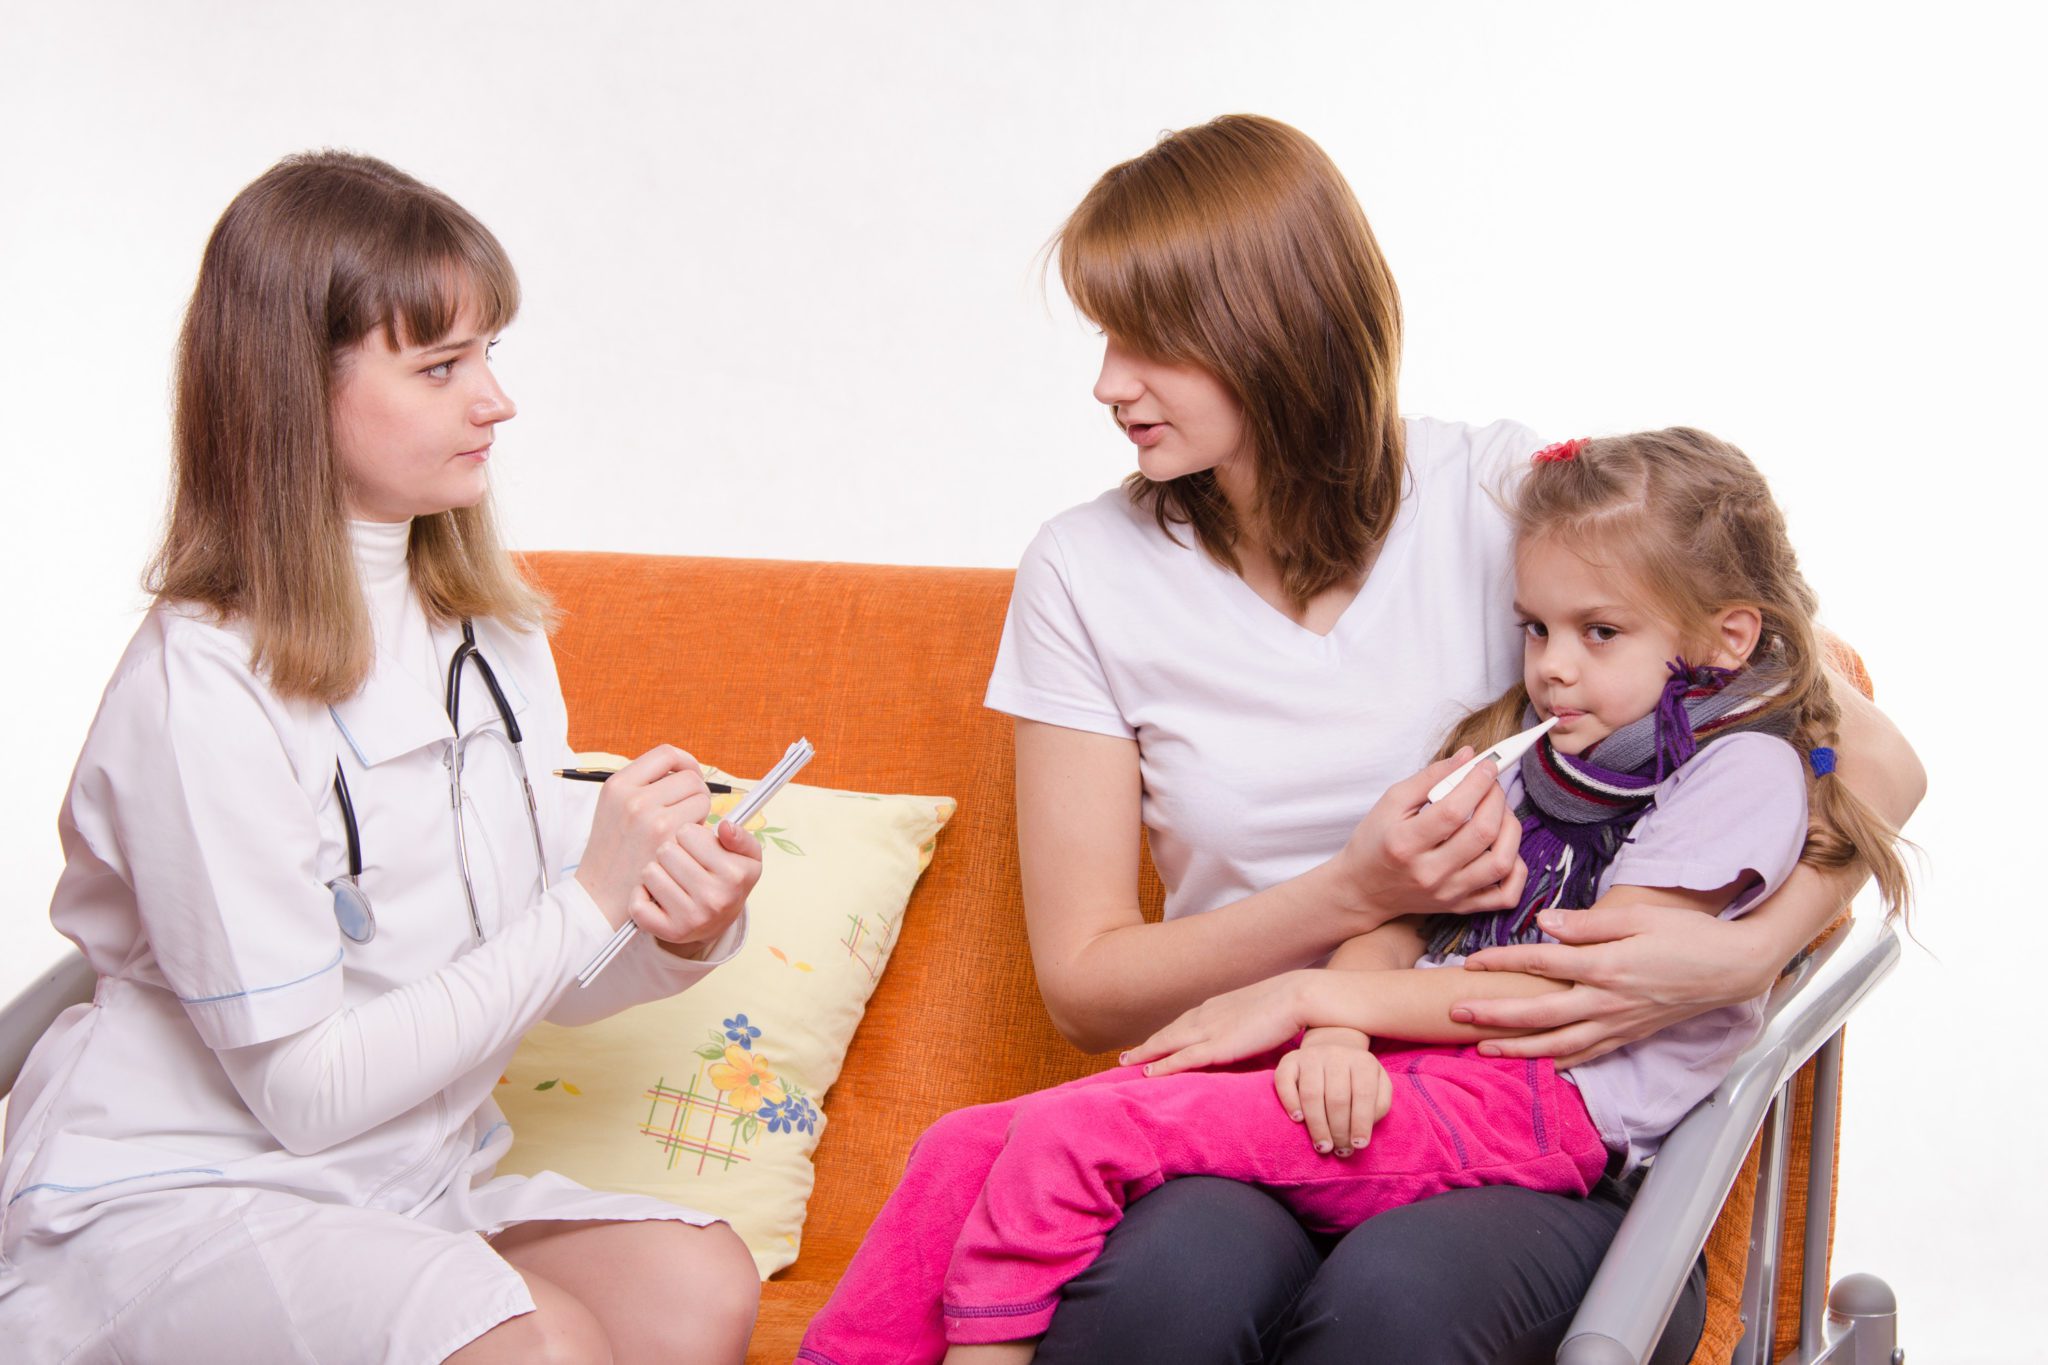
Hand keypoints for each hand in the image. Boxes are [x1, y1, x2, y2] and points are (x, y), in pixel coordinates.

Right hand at [574, 746, 712, 928]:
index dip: (686, 761)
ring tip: (680, 831)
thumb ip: (643, 785)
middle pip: (689, 777)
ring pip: (700, 798)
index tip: (690, 774)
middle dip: (696, 792)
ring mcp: (651, 818)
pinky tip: (682, 846)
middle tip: (688, 812)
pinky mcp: (667, 839)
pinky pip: (702, 823)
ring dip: (699, 813)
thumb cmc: (613, 852)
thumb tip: (685, 769)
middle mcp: (633, 798)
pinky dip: (699, 833)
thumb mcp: (614, 808)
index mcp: (618, 785)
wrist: (600, 895)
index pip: (666, 754)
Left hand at [632, 817, 762, 951]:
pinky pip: (638, 905)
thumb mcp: (747, 856)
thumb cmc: (728, 880)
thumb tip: (725, 826)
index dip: (689, 836)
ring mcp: (692, 918)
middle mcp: (715, 898)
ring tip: (670, 877)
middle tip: (681, 863)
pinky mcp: (671, 933)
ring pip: (650, 872)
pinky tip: (653, 893)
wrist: (718, 921)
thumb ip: (740, 836)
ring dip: (656, 871)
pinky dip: (640, 895)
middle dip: (671, 852)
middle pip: (666, 850)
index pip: (687, 833)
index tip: (696, 847)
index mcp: (734, 874)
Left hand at [1120, 971, 1314, 1075]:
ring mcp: (1210, 1029)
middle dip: (1146, 1046)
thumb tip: (1248, 1033)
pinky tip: (1148, 1075)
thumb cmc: (1288, 1005)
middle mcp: (1207, 1015)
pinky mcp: (1218, 1045)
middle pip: (1168, 1033)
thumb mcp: (1260, 1012)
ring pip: (1167, 1044)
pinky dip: (1163, 1066)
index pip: (1184, 1023)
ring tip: (1126, 1064)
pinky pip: (1182, 1059)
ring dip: (1145, 1055)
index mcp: (1217, 1006)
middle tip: (1125, 1057)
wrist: (1299, 996)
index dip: (1166, 1035)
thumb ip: (1248, 1023)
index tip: (1151, 1043)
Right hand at [1276, 1027, 1390, 1156]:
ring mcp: (1311, 1056)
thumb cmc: (1357, 1081)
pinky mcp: (1289, 1060)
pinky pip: (1285, 1081)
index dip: (1361, 1122)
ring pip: (1311, 1094)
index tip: (1358, 1145)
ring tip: (1322, 1146)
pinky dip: (1290, 1102)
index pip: (1364, 1094)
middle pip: (1337, 1098)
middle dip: (1339, 1130)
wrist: (1333, 1053)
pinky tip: (1298, 1120)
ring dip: (1317, 1125)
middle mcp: (1336, 1055)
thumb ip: (1379, 1106)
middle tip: (1339, 1150)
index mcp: (1363, 1062)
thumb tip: (1361, 1130)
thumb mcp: (1378, 1088)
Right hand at [1324, 750, 1527, 928]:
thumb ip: (1430, 777)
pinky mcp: (1461, 906)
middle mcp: (1429, 873)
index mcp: (1405, 843)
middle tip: (1491, 784)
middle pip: (1482, 833)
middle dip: (1496, 799)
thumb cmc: (1376, 841)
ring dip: (1511, 828)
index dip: (1476, 783)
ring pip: (1501, 862)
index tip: (1487, 765)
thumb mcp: (1391, 802)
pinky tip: (1507, 847)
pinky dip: (1518, 870)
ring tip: (1501, 812)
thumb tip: (1468, 755)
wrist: (1364, 889)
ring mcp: (1448, 893)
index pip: (1452, 810)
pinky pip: (1506, 895)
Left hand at [1452, 902, 1771, 1065]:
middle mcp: (1608, 1001)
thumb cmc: (1687, 936)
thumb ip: (1588, 924)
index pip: (1541, 963)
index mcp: (1606, 966)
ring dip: (1517, 1049)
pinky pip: (1588, 1055)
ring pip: (1559, 1044)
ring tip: (1482, 1049)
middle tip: (1456, 1015)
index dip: (1502, 961)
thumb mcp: (1639, 917)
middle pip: (1539, 1013)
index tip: (1470, 963)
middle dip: (1493, 1016)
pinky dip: (1559, 1063)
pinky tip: (1537, 1064)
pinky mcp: (1630, 1035)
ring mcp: (1619, 1023)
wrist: (1732, 968)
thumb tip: (1543, 923)